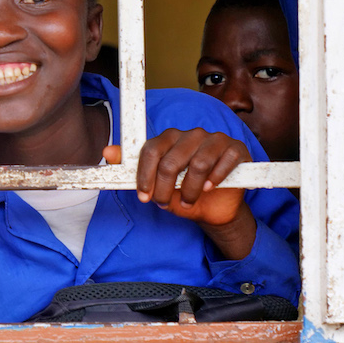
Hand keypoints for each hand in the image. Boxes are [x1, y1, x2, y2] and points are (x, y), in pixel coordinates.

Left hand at [115, 129, 255, 259]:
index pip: (151, 150)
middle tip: (165, 204)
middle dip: (165, 188)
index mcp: (169, 138)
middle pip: (171, 160)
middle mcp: (192, 134)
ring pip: (198, 164)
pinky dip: (216, 179)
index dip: (145, 175)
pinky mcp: (236, 149)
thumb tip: (107, 152)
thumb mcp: (155, 185)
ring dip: (191, 190)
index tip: (143, 196)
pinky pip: (224, 162)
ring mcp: (215, 139)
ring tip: (188, 202)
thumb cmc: (182, 192)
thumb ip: (132, 168)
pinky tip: (210, 189)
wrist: (214, 208)